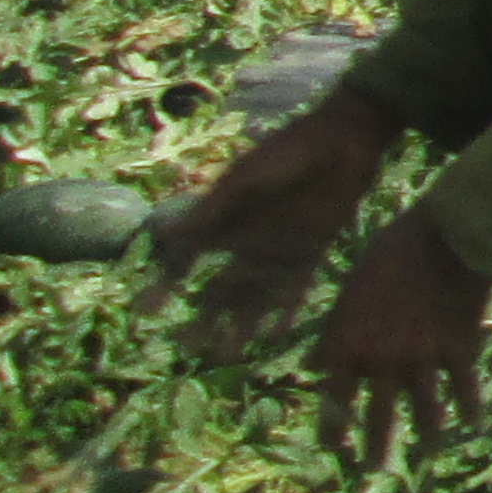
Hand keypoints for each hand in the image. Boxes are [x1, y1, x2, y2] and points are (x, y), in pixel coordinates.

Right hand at [143, 87, 395, 360]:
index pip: (188, 259)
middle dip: (206, 317)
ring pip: (257, 295)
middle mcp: (249, 240)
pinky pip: (297, 286)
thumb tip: (170, 235)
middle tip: (191, 347)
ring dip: (243, 323)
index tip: (147, 312)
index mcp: (225, 221)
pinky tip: (276, 333)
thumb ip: (213, 209)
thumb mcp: (246, 179)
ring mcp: (281, 247)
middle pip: (222, 287)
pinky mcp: (313, 248)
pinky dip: (287, 308)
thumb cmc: (289, 150)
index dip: (167, 284)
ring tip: (230, 354)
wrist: (344, 138)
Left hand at [310, 209, 491, 470]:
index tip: (333, 448)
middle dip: (375, 447)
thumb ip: (334, 333)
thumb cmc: (387, 256)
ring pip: (425, 409)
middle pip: (378, 415)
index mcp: (348, 344)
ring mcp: (423, 357)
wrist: (441, 237)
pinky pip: (463, 386)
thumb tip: (315, 363)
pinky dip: (469, 406)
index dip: (333, 429)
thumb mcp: (348, 293)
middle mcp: (382, 360)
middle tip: (373, 469)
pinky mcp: (458, 347)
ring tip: (426, 453)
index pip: (334, 400)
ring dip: (426, 436)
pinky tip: (472, 423)